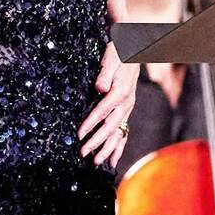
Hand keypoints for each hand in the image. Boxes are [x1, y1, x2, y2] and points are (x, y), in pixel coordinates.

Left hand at [79, 44, 138, 169]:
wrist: (135, 51)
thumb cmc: (120, 54)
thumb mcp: (111, 58)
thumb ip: (104, 74)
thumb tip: (100, 87)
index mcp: (120, 91)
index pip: (103, 110)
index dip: (91, 123)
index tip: (79, 135)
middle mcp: (126, 103)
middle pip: (111, 126)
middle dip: (97, 141)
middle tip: (84, 153)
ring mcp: (127, 109)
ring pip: (119, 133)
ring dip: (108, 149)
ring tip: (97, 162)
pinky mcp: (126, 112)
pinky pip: (123, 132)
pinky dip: (118, 147)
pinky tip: (111, 160)